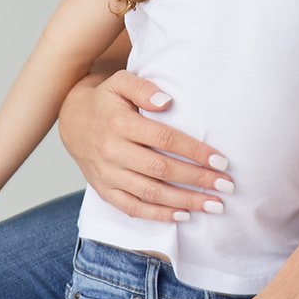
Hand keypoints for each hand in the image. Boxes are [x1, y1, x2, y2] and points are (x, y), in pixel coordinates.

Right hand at [58, 69, 232, 221]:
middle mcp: (112, 151)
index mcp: (120, 123)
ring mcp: (107, 174)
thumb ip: (144, 88)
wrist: (72, 120)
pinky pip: (132, 208)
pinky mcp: (104, 190)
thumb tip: (168, 102)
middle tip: (226, 186)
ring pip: (149, 193)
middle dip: (197, 180)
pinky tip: (182, 216)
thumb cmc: (106, 99)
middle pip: (161, 170)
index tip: (221, 160)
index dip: (194, 151)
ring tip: (213, 206)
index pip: (164, 139)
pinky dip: (157, 215)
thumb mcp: (121, 82)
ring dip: (184, 202)